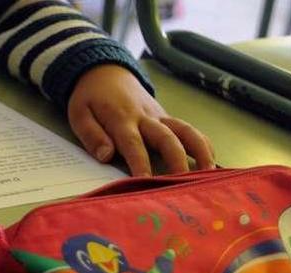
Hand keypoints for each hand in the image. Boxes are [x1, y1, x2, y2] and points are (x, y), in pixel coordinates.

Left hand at [68, 64, 214, 175]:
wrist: (106, 72)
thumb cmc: (90, 98)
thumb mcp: (79, 114)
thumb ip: (91, 135)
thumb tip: (106, 156)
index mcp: (121, 119)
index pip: (133, 144)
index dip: (140, 163)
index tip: (145, 182)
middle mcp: (145, 117)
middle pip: (166, 138)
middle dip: (176, 161)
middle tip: (181, 183)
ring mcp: (160, 116)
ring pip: (185, 131)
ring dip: (199, 151)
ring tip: (208, 174)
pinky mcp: (167, 118)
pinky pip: (188, 130)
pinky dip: (202, 144)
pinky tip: (211, 162)